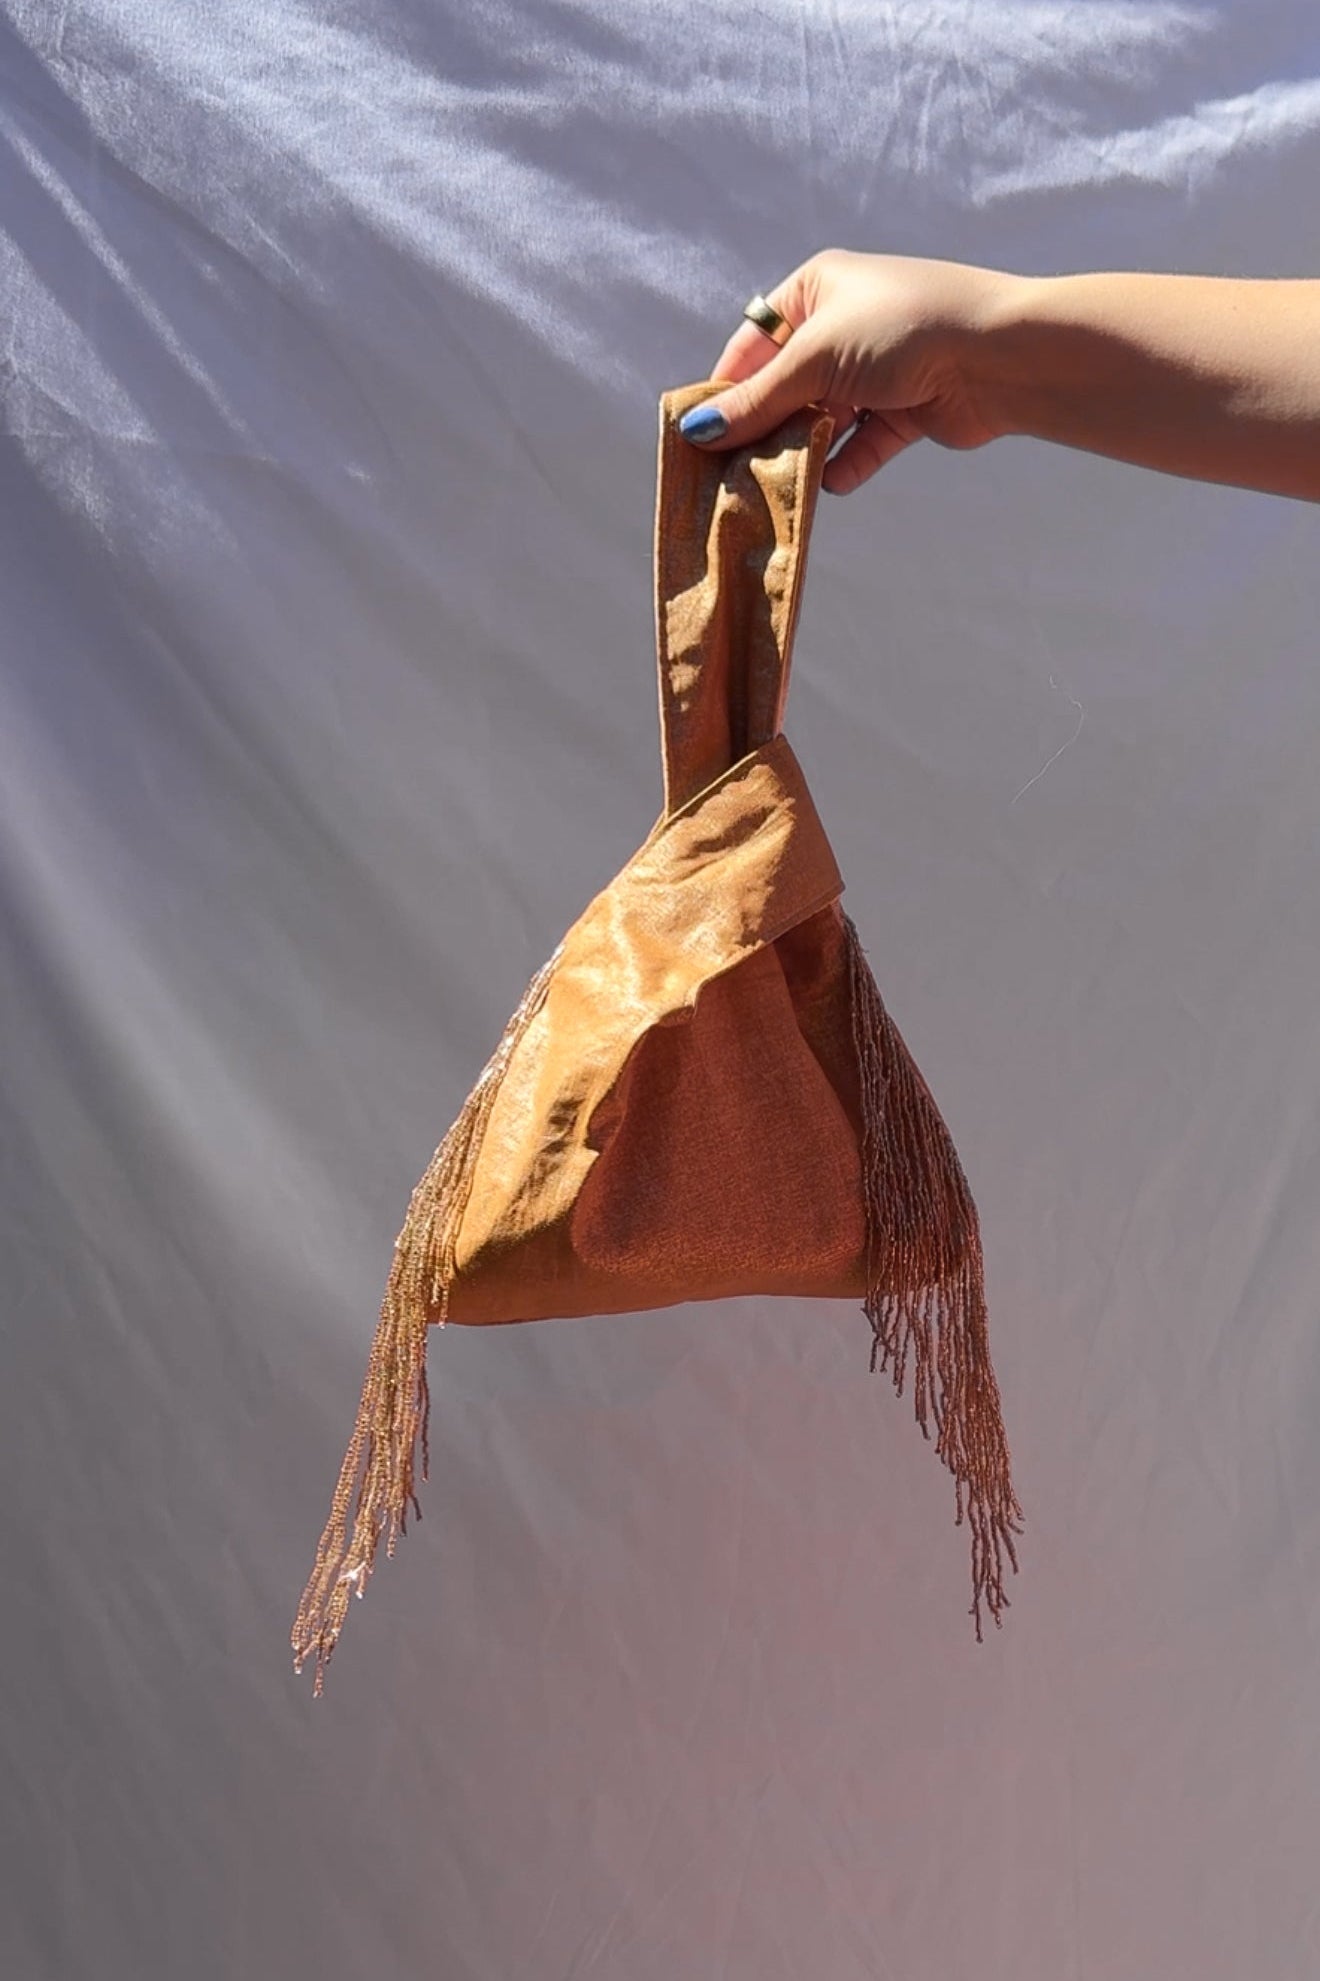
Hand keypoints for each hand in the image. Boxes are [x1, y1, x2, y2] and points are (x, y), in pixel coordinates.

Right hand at [686, 248, 1020, 493]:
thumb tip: (697, 432)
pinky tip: (829, 485)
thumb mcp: (815, 358)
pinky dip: (845, 464)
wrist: (997, 355)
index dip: (726, 388)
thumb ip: (758, 401)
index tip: (700, 434)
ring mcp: (876, 370)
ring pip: (822, 419)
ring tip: (773, 486)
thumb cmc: (900, 330)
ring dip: (801, 450)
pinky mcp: (904, 410)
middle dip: (764, 427)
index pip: (754, 343)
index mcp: (817, 290)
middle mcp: (844, 326)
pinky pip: (862, 444)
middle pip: (786, 386)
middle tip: (730, 472)